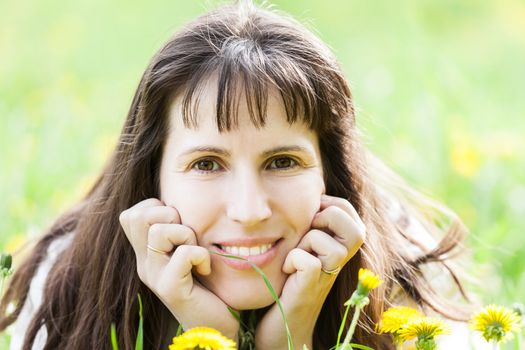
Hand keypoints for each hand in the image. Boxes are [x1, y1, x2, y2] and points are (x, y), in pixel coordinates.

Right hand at [119, 198, 239, 340]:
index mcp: (145, 253)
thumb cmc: (207, 283)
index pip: (132, 214)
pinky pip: (183, 254)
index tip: (178, 228)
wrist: (215, 326)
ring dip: (187, 235)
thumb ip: (177, 229)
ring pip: (159, 231)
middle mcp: (143, 264)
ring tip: (196, 254)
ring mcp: (154, 278)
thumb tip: (176, 202)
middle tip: (187, 238)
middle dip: (170, 217)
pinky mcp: (170, 290)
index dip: (157, 209)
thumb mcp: (188, 249)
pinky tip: (205, 270)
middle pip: (139, 216)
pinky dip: (201, 256)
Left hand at [255, 194, 365, 348]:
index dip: (328, 205)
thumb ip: (312, 222)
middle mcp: (341, 262)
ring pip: (327, 242)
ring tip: (296, 254)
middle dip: (325, 220)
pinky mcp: (311, 289)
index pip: (348, 210)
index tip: (310, 218)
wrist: (282, 323)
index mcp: (340, 246)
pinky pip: (308, 261)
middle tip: (307, 232)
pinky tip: (286, 271)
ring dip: (306, 242)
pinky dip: (292, 260)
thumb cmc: (289, 279)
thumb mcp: (303, 244)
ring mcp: (328, 277)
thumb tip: (312, 192)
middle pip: (353, 227)